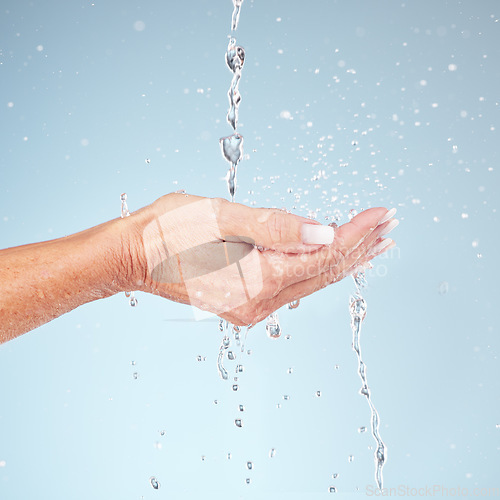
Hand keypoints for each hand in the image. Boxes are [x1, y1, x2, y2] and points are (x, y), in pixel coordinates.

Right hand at [127, 193, 396, 325]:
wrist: (134, 256)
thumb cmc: (168, 231)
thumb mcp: (219, 217)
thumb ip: (273, 226)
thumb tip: (322, 233)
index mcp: (256, 280)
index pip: (322, 255)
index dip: (356, 232)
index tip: (382, 214)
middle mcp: (259, 303)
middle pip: (323, 273)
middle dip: (360, 247)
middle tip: (392, 226)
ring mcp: (253, 307)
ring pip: (312, 281)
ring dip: (345, 259)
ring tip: (376, 242)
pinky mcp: (247, 302)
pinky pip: (294, 285)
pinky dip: (319, 268)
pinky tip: (333, 259)